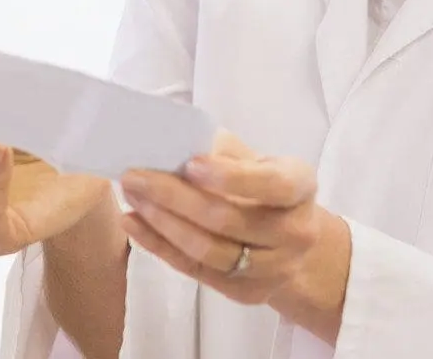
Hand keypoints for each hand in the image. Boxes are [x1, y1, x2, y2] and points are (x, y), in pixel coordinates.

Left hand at [117, 131, 350, 316]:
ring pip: (209, 251)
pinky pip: (196, 270)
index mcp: (300, 186)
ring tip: (132, 197)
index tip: (189, 164)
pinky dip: (160, 246)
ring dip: (161, 223)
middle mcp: (296, 232)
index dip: (230, 177)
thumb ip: (221, 148)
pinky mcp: (247, 293)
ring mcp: (274, 269)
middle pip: (228, 220)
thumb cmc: (262, 184)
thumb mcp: (254, 157)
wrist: (288, 237)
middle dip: (174, 196)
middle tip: (135, 175)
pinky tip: (135, 224)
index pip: (270, 184)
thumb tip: (172, 138)